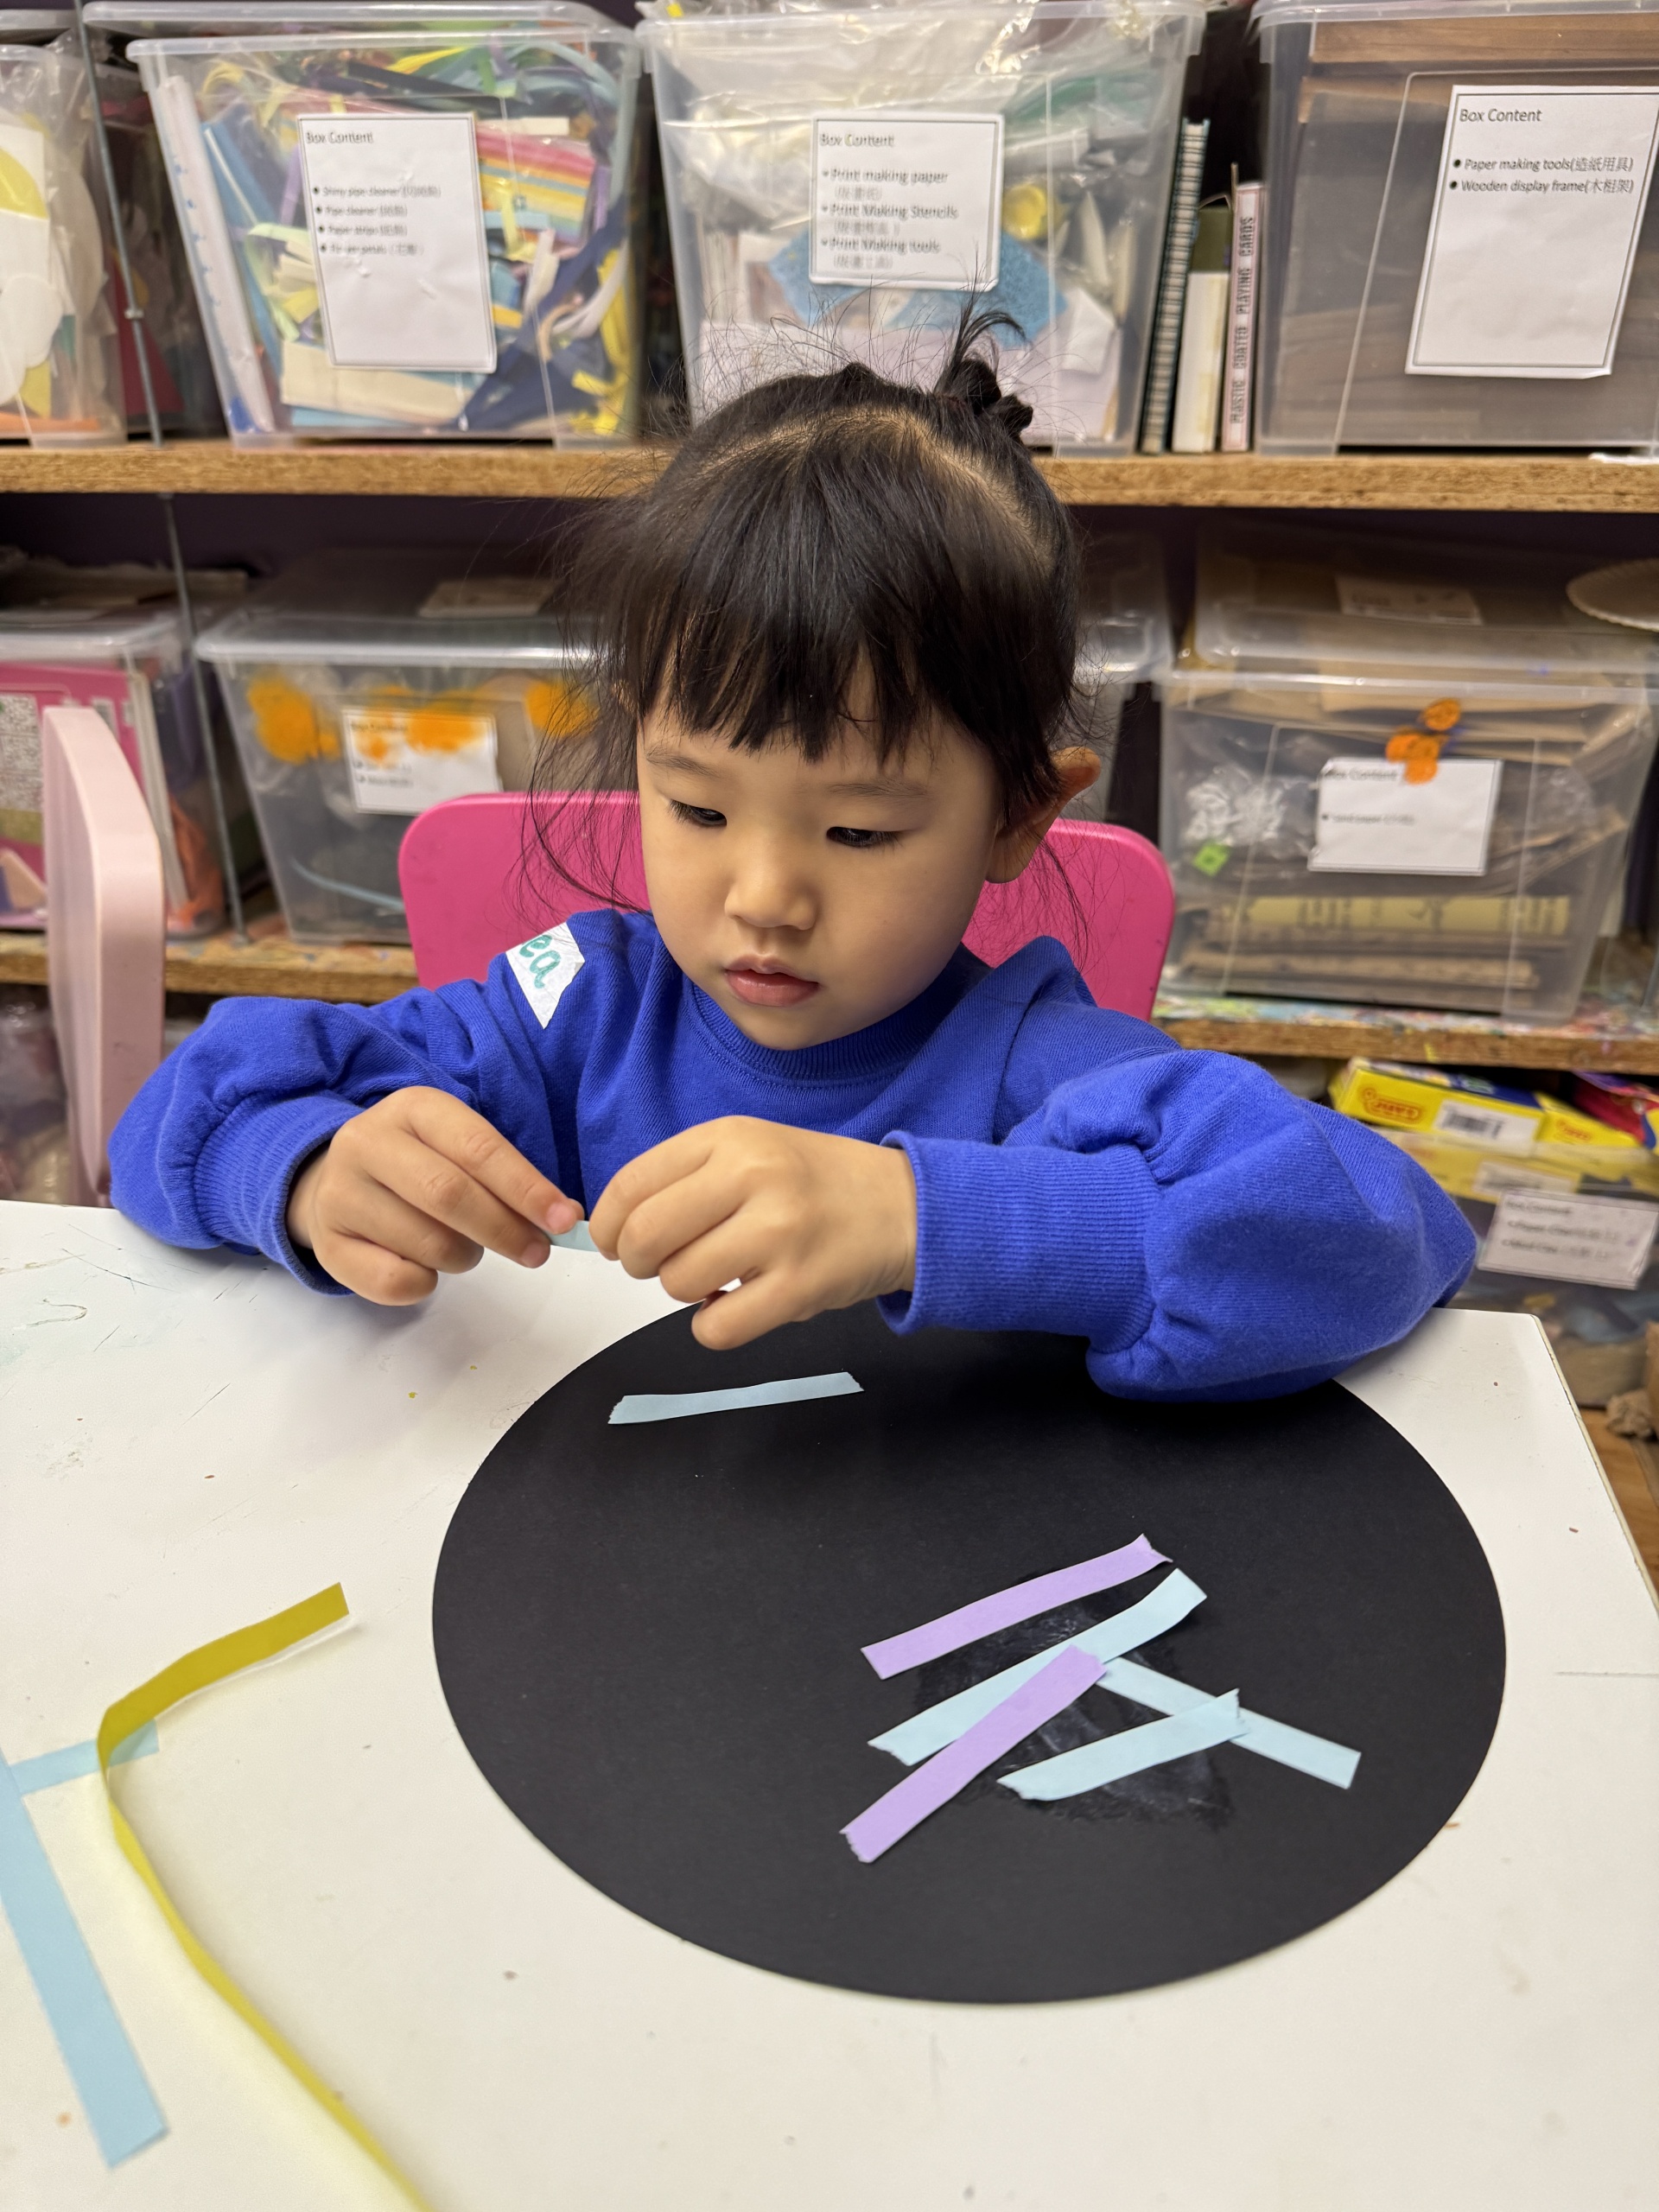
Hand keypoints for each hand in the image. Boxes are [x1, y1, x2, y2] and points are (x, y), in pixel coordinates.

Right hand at [286, 1086, 580, 1304]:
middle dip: (504, 1229)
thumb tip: (562, 1217)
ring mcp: (340, 1194)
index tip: (564, 1219)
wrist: (332, 1181)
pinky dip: (425, 1284)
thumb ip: (505, 1176)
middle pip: (448, 1194)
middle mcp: (367, 1142)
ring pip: (426, 1244)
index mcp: (412, 1108)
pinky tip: (425, 1266)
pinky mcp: (327, 1244)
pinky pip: (394, 1281)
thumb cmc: (417, 1165)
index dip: (526, 1188)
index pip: (478, 1148)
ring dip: (464, 1257)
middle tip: (536, 1252)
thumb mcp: (455, 1148)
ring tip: (465, 1248)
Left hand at [589, 1116, 916, 1349]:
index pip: (631, 1185)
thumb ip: (686, 1176)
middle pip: (644, 1236)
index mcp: (731, 1137)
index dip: (606, 1224)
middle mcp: (752, 1176)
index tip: (613, 1241)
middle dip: (637, 1262)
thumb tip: (615, 1229)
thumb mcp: (751, 1148)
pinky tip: (738, 1305)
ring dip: (685, 1291)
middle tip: (660, 1265)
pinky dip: (714, 1327)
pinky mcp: (799, 1286)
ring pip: (678, 1282)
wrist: (905, 1206)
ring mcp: (778, 1232)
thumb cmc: (816, 1182)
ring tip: (719, 1277)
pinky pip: (718, 1327)